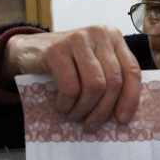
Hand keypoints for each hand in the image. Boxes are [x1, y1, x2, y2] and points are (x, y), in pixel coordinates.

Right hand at [0, 25, 141, 131]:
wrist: (28, 51)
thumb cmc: (67, 64)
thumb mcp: (93, 65)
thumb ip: (110, 78)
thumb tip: (123, 114)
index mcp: (113, 37)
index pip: (131, 71)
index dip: (130, 98)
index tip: (123, 119)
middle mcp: (98, 34)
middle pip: (113, 81)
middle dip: (103, 110)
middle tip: (91, 125)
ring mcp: (77, 39)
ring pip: (94, 86)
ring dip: (84, 109)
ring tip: (74, 115)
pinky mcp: (56, 50)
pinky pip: (70, 88)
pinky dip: (66, 104)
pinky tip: (61, 106)